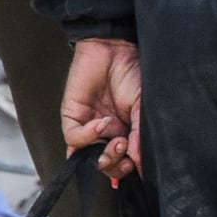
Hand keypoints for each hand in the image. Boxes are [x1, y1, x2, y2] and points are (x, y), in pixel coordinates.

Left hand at [61, 37, 145, 181]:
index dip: (128, 169)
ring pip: (86, 157)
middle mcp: (107, 133)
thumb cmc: (134, 73)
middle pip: (105, 165)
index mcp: (127, 132)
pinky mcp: (72, 117)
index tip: (137, 165)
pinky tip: (103, 122)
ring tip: (116, 143)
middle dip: (115, 166)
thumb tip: (141, 163)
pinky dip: (88, 136)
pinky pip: (75, 138)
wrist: (115, 48)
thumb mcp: (144, 107)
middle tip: (123, 153)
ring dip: (102, 157)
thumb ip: (141, 136)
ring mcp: (89, 126)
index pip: (124, 162)